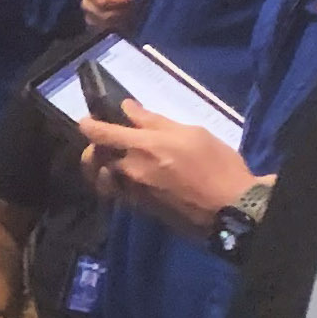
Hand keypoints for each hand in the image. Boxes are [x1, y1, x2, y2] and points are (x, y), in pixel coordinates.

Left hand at [80, 100, 255, 237]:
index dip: (89, 126)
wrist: (230, 208)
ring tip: (114, 158)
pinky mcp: (141, 208)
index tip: (86, 121)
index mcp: (143, 147)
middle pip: (94, 158)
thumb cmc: (216, 164)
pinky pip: (117, 192)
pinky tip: (130, 175)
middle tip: (105, 140)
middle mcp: (131, 171)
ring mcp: (133, 192)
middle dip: (93, 148)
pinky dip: (114, 181)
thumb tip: (128, 109)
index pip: (101, 135)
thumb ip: (155, 121)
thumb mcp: (191, 132)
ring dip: (101, 167)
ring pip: (102, 178)